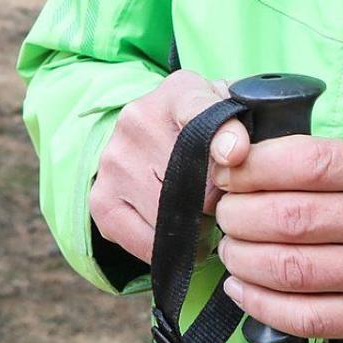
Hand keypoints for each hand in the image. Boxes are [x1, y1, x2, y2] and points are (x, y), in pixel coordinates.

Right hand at [88, 71, 231, 265]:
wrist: (147, 135)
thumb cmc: (202, 128)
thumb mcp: (229, 111)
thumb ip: (242, 125)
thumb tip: (237, 155)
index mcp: (179, 93)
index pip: (197, 107)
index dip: (222, 134)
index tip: (236, 155)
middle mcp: (137, 120)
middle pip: (193, 180)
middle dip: (218, 202)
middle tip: (227, 204)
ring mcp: (113, 160)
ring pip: (170, 217)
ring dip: (196, 230)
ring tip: (203, 218)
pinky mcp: (100, 199)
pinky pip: (144, 243)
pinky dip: (169, 249)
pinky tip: (178, 235)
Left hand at [208, 129, 342, 342]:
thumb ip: (329, 158)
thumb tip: (245, 160)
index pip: (307, 162)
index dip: (251, 168)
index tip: (227, 172)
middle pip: (291, 218)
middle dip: (238, 217)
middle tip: (225, 214)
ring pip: (293, 269)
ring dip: (243, 260)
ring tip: (231, 250)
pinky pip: (309, 317)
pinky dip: (262, 304)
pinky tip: (244, 288)